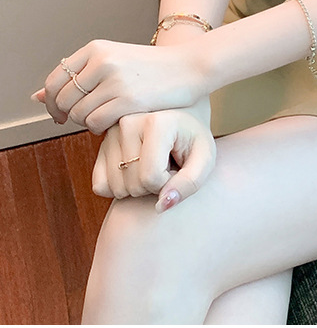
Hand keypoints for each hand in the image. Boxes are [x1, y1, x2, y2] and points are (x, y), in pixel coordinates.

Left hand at [31, 39, 208, 133]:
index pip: (54, 81)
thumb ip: (77, 77)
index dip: (52, 102)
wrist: (190, 67)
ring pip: (78, 115)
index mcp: (96, 48)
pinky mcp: (127, 100)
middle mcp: (102, 61)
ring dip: (87, 122)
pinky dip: (100, 129)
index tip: (63, 112)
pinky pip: (95, 124)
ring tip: (106, 115)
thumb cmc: (151, 68)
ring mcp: (114, 81)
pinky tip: (115, 120)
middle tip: (89, 116)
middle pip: (63, 100)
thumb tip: (36, 97)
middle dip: (70, 115)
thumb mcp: (113, 61)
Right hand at [92, 107, 216, 212]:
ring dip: (137, 188)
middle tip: (166, 167)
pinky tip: (136, 171)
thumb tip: (161, 206)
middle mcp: (128, 122)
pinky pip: (100, 186)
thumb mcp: (205, 159)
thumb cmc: (193, 141)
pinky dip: (118, 188)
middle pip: (133, 185)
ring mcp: (110, 133)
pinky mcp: (100, 146)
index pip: (151, 177)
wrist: (180, 122)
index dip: (168, 183)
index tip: (178, 169)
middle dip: (154, 187)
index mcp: (156, 122)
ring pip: (116, 188)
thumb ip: (189, 183)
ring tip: (153, 166)